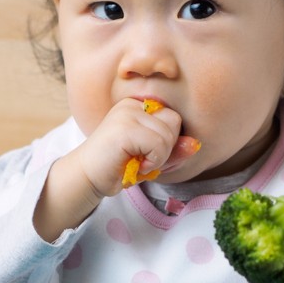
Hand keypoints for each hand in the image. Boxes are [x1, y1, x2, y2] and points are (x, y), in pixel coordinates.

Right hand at [76, 98, 198, 199]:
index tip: (147, 155)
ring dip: (158, 158)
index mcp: (138, 105)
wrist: (87, 178)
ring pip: (168, 135)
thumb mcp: (153, 158)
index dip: (168, 142)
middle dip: (166, 149)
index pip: (173, 118)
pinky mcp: (124, 128)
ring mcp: (127, 114)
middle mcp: (132, 104)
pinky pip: (158, 144)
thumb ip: (174, 151)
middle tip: (143, 160)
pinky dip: (152, 161)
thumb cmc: (119, 167)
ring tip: (137, 162)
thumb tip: (195, 144)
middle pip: (174, 122)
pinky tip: (135, 165)